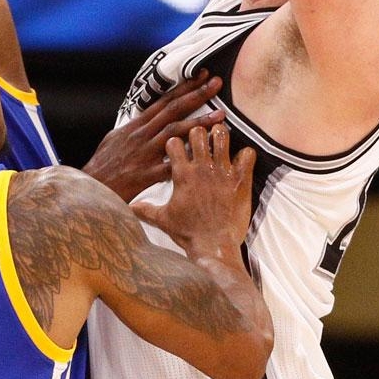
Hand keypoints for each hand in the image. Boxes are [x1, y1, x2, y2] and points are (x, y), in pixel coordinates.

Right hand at [82, 73, 226, 201]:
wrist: (90, 187)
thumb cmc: (103, 165)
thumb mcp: (115, 139)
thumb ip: (134, 128)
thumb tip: (146, 118)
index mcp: (136, 126)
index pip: (164, 101)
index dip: (183, 88)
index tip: (200, 76)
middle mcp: (142, 135)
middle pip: (173, 110)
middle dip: (196, 95)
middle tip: (216, 83)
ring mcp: (144, 153)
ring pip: (175, 132)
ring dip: (199, 122)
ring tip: (221, 115)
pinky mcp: (145, 174)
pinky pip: (170, 165)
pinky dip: (188, 159)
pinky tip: (205, 155)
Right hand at [132, 124, 255, 258]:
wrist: (213, 246)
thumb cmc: (188, 232)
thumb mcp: (163, 220)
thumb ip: (146, 209)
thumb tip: (130, 208)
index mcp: (182, 174)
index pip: (174, 142)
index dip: (175, 143)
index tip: (179, 149)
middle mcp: (202, 168)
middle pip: (198, 132)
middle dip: (199, 134)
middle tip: (202, 142)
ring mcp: (222, 171)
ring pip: (222, 136)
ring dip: (221, 137)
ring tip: (220, 143)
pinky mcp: (240, 179)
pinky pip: (247, 155)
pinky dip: (246, 155)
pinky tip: (241, 162)